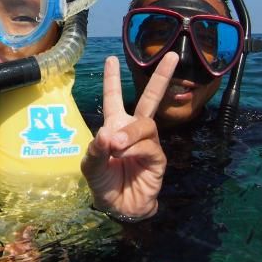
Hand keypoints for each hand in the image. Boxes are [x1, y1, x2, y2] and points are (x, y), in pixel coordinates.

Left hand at [81, 53, 177, 219]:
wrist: (117, 206)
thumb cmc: (103, 182)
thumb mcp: (90, 164)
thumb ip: (96, 148)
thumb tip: (108, 133)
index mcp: (115, 125)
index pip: (114, 98)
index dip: (112, 79)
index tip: (111, 59)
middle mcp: (134, 130)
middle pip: (150, 99)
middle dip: (161, 77)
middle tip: (171, 55)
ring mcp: (148, 143)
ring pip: (146, 125)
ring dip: (130, 133)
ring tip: (115, 145)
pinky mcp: (157, 159)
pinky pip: (150, 146)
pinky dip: (135, 148)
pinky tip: (123, 154)